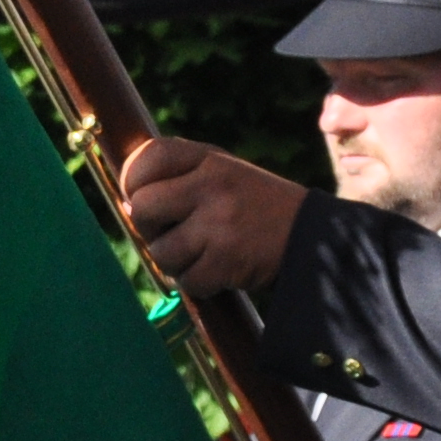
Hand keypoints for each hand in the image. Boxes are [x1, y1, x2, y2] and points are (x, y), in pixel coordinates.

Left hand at [119, 135, 305, 294]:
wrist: (315, 238)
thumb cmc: (258, 207)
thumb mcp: (224, 174)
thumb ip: (179, 179)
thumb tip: (126, 204)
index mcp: (210, 159)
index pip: (147, 158)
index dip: (133, 181)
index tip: (143, 196)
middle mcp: (212, 186)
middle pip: (142, 207)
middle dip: (149, 227)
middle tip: (173, 232)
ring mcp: (218, 224)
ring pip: (160, 250)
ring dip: (174, 260)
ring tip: (200, 253)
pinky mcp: (227, 261)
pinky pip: (187, 280)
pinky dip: (198, 282)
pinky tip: (218, 270)